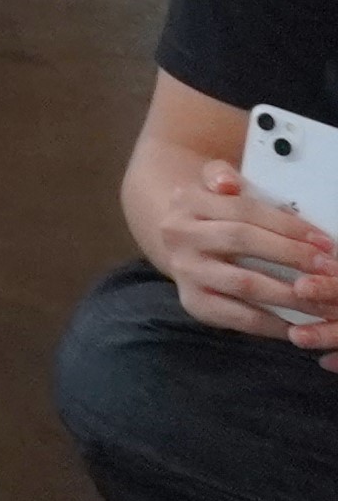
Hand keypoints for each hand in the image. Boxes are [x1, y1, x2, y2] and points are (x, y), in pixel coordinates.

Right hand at [152, 160, 337, 346]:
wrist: (179, 244)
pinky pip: (240, 317)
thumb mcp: (212, 186)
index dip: (287, 226)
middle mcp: (179, 235)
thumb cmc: (213, 215)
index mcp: (187, 201)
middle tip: (330, 269)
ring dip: (291, 293)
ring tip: (324, 300)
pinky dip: (274, 323)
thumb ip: (221, 176)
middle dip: (292, 255)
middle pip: (242, 241)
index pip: (243, 209)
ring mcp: (185, 271)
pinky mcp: (194, 303)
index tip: (324, 242)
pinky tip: (300, 324)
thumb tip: (228, 184)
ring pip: (244, 283)